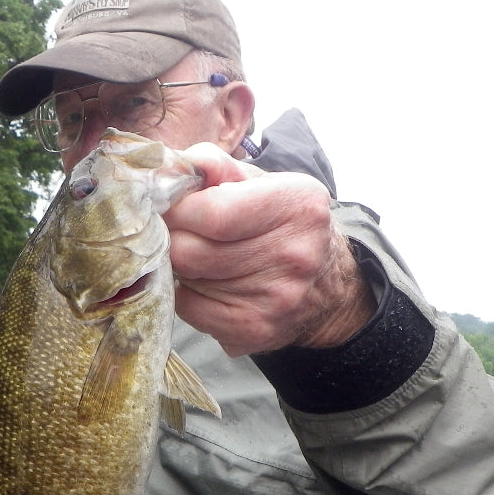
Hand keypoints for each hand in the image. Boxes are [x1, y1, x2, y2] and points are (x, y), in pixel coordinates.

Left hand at [165, 143, 374, 355]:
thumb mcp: (260, 183)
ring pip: (187, 280)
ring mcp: (277, 297)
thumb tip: (172, 166)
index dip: (178, 210)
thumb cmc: (279, 224)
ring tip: (200, 257)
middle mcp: (294, 253)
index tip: (169, 207)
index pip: (214, 213)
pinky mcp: (256, 328)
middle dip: (173, 239)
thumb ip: (215, 166)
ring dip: (181, 268)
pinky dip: (187, 294)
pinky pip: (189, 309)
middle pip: (191, 251)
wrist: (324, 287)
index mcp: (298, 204)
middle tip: (178, 233)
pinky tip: (206, 284)